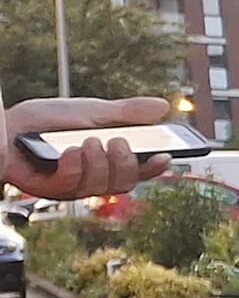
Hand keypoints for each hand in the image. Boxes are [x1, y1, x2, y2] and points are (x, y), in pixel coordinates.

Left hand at [3, 96, 174, 200]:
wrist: (6, 125)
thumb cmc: (44, 121)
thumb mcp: (90, 111)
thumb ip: (126, 113)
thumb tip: (162, 107)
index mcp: (107, 159)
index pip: (139, 171)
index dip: (155, 169)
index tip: (164, 157)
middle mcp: (93, 177)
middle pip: (124, 184)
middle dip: (125, 163)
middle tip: (118, 141)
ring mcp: (73, 186)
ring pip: (101, 187)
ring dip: (98, 163)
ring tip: (87, 141)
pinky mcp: (51, 190)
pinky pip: (72, 186)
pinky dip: (74, 166)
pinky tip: (70, 151)